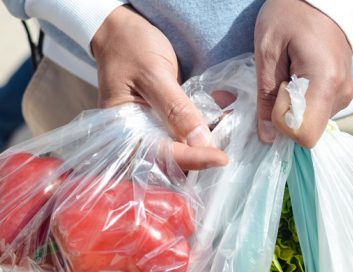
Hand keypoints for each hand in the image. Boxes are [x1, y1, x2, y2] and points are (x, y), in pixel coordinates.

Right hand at [91, 5, 227, 169]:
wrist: (121, 31)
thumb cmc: (130, 47)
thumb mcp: (153, 74)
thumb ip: (175, 109)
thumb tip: (200, 142)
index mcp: (124, 133)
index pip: (161, 155)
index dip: (192, 158)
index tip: (220, 158)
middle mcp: (137, 137)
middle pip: (173, 160)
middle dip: (202, 156)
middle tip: (230, 150)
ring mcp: (152, 129)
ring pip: (183, 147)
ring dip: (208, 140)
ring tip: (231, 128)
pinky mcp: (165, 120)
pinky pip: (187, 129)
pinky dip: (207, 124)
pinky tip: (225, 111)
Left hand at [254, 0, 352, 147]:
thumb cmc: (290, 16)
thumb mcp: (267, 51)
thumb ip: (266, 96)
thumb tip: (267, 136)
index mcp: (325, 83)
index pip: (304, 134)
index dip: (282, 122)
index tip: (277, 91)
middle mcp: (342, 95)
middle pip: (306, 130)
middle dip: (285, 113)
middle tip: (281, 78)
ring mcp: (345, 96)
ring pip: (310, 122)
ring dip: (292, 106)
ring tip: (290, 71)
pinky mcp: (342, 94)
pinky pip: (316, 113)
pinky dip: (301, 102)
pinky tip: (299, 75)